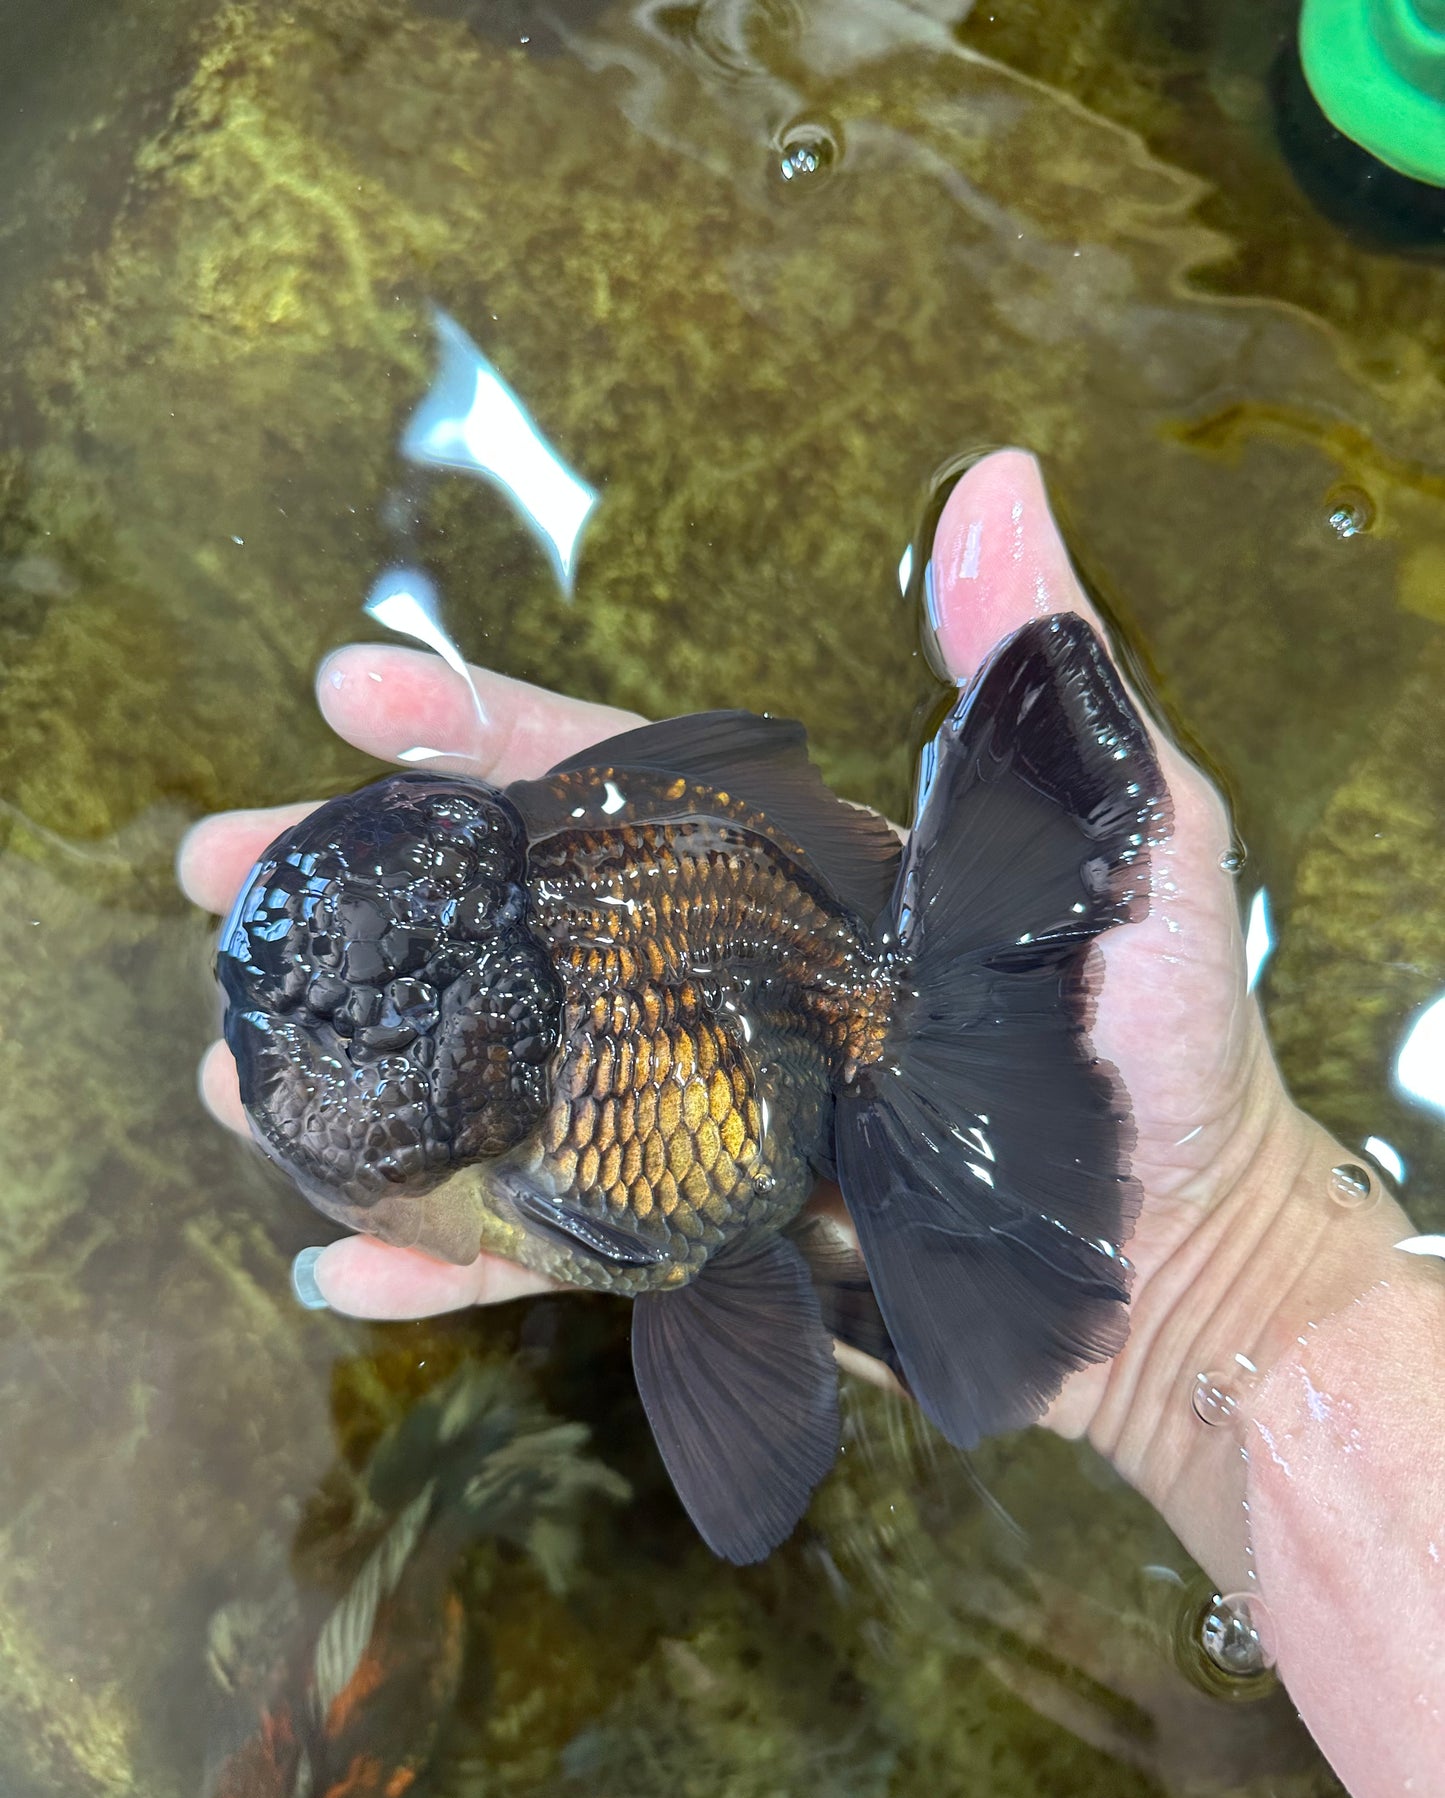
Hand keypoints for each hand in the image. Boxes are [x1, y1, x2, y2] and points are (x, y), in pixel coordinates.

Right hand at [178, 450, 1290, 1537]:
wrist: (1183, 1257)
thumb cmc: (1165, 1041)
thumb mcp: (1128, 835)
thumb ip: (1043, 683)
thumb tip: (999, 483)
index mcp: (786, 873)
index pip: (608, 784)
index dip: (479, 735)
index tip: (352, 691)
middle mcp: (717, 982)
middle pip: (506, 920)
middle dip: (357, 885)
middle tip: (217, 874)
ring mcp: (699, 1116)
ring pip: (500, 1080)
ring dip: (362, 1076)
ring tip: (231, 1071)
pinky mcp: (707, 1240)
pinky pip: (560, 1244)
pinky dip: (453, 1255)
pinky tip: (343, 1260)